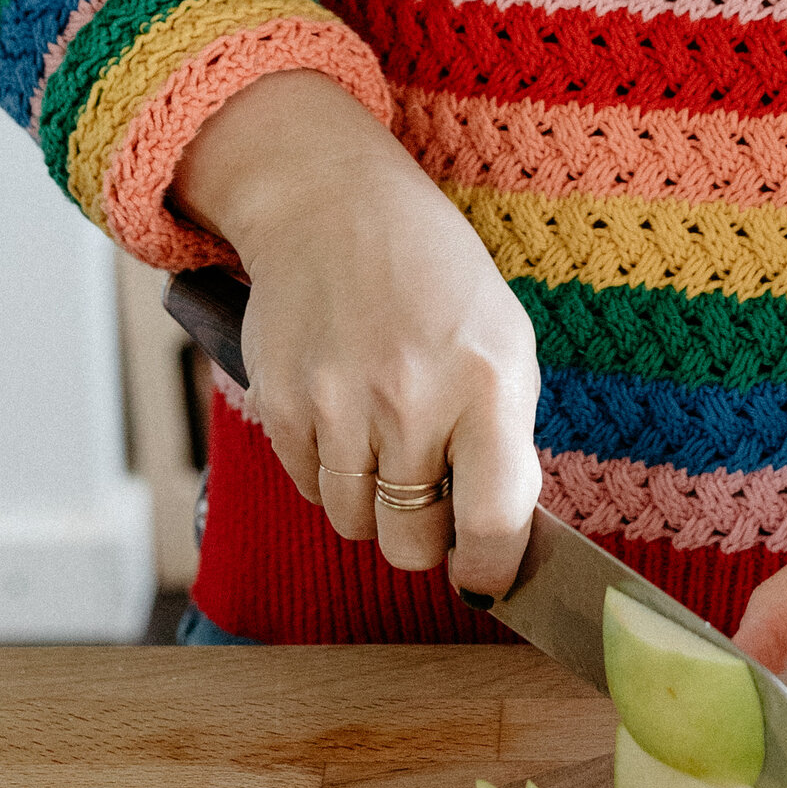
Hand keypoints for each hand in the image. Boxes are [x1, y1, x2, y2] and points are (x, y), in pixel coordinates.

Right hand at [171, 72, 541, 596]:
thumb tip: (499, 540)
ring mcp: (338, 404)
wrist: (336, 208)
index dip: (491, 570)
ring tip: (384, 439)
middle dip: (423, 538)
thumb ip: (505, 439)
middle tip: (430, 501)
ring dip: (371, 503)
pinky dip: (328, 471)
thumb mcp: (504, 342)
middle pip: (411, 543)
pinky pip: (308, 487)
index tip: (485, 579)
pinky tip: (343, 414)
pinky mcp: (281, 404)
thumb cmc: (436, 281)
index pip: (494, 521)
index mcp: (487, 382)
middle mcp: (412, 398)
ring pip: (354, 522)